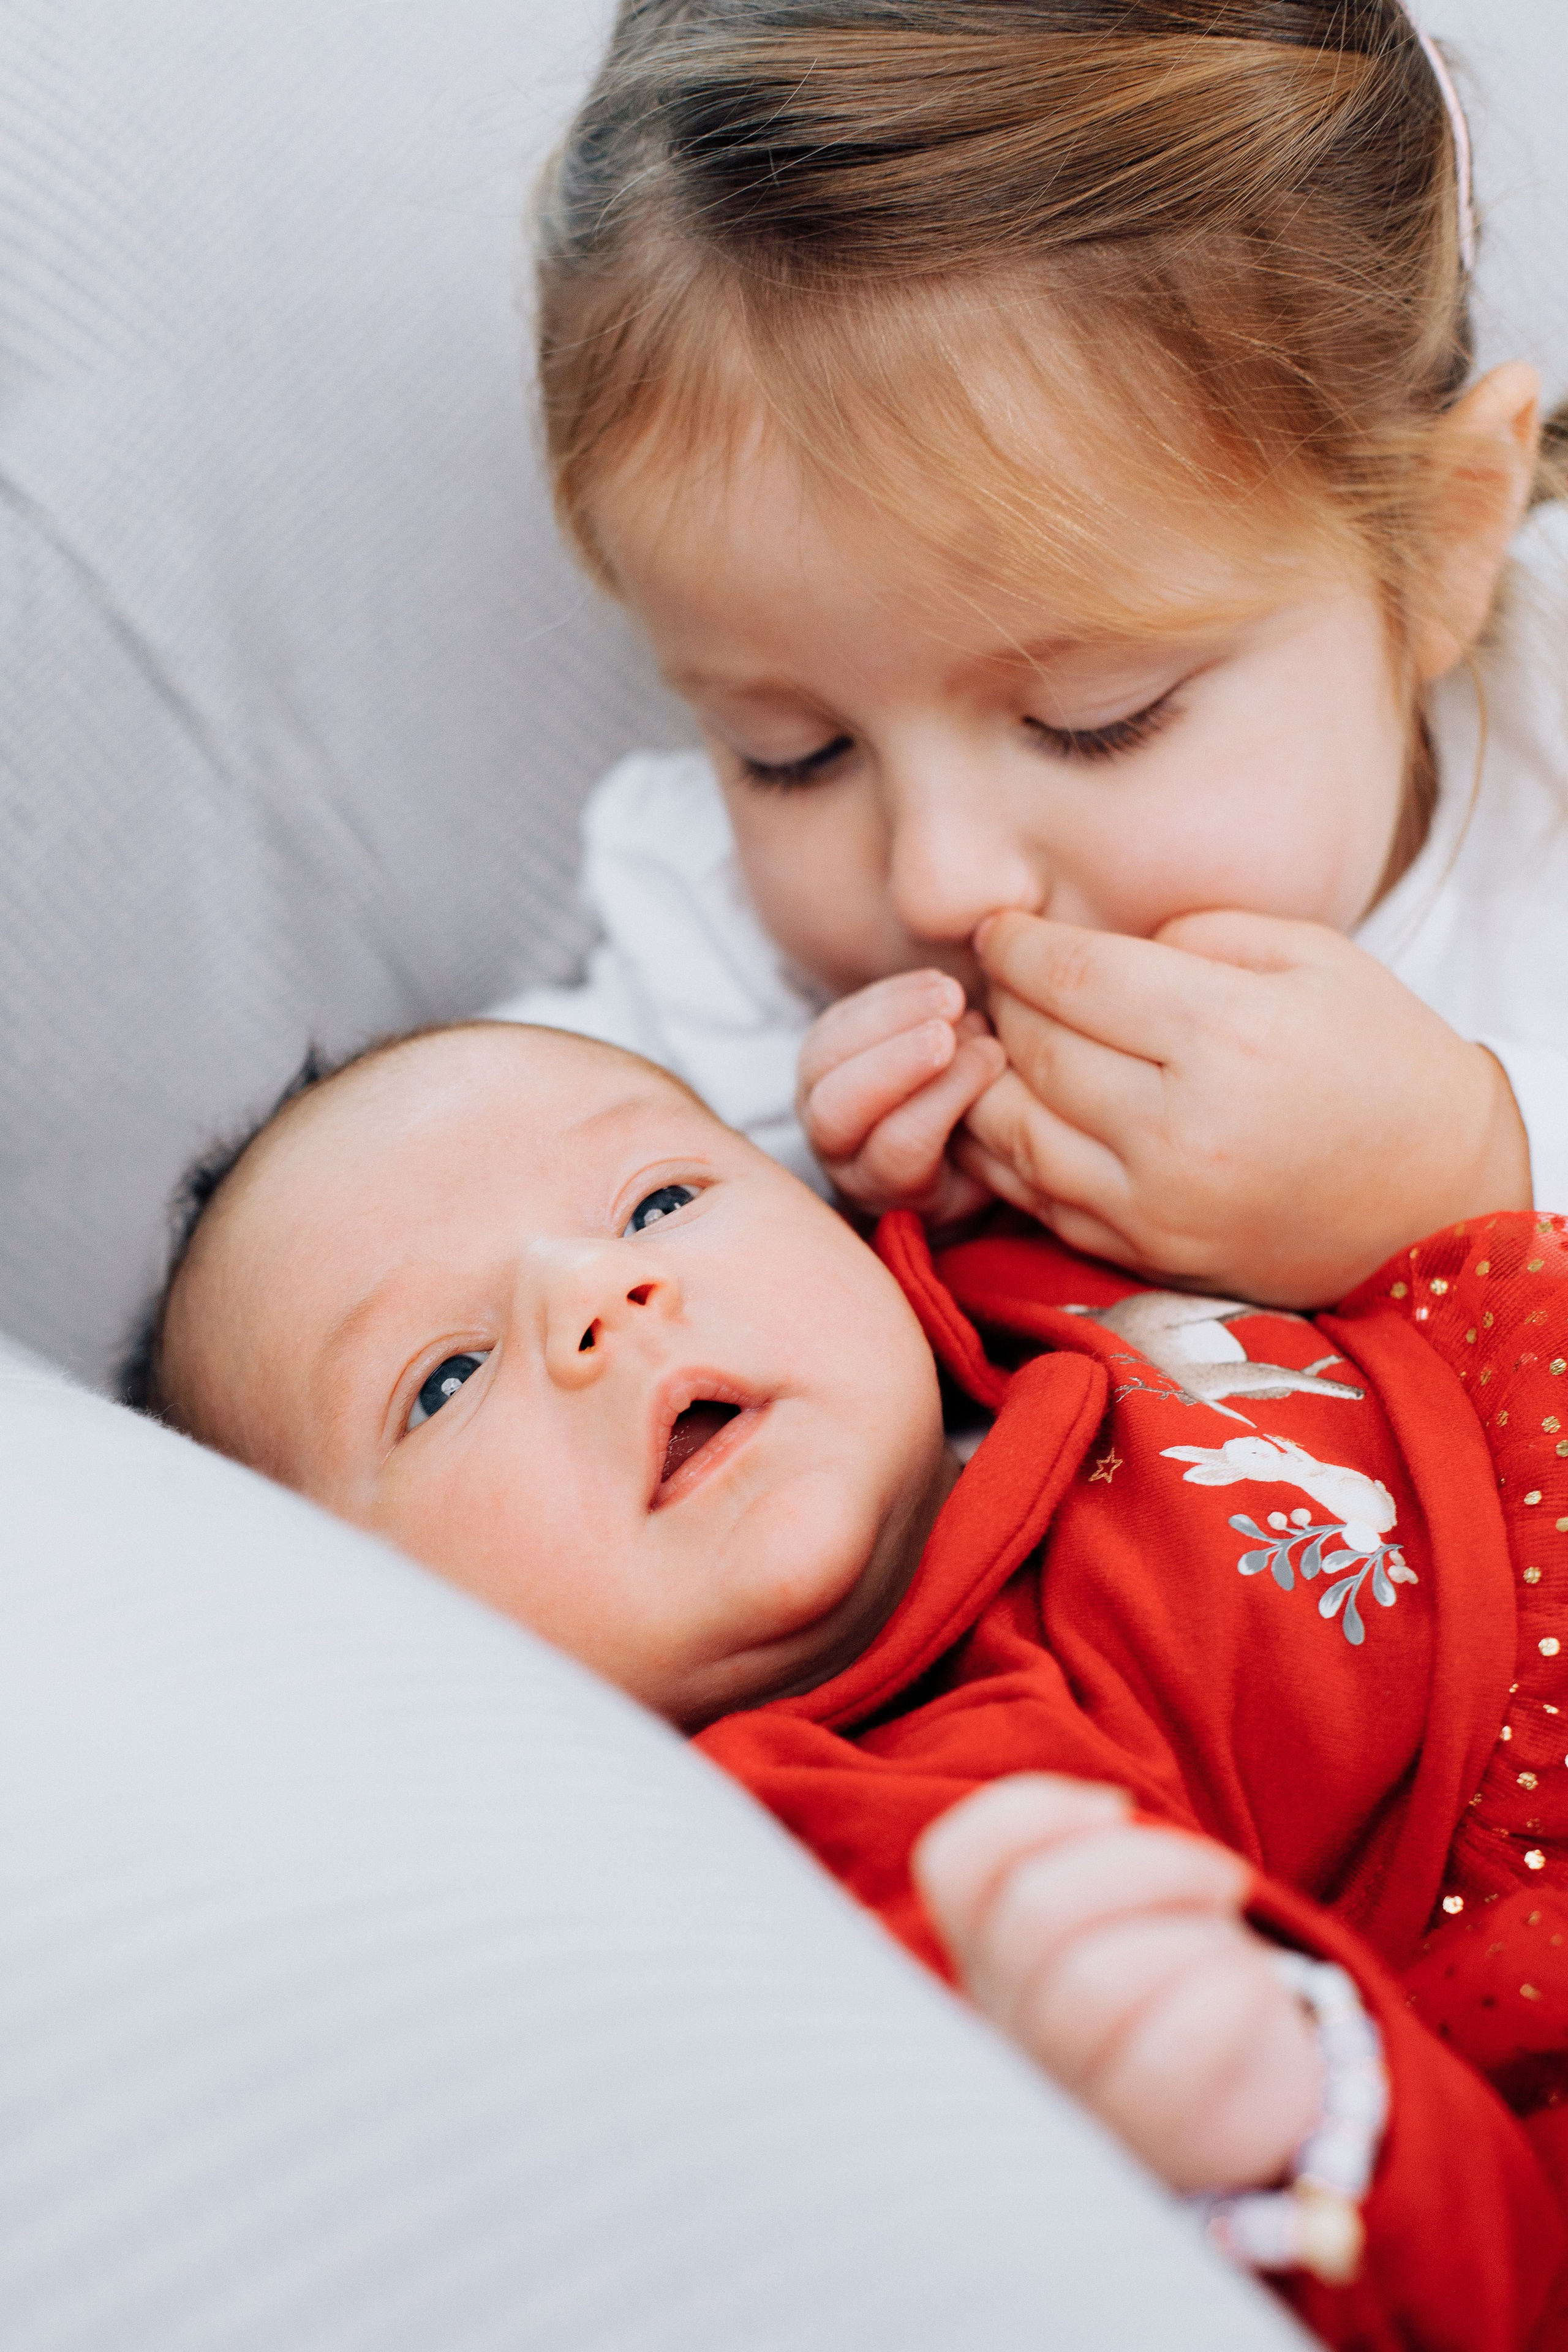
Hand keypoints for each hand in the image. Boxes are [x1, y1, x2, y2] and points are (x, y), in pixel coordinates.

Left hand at [797, 970, 1006, 1224]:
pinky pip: (834, 1021)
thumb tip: (990, 1056)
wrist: (946, 1149)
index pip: (898, 1148)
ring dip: (888, 1017)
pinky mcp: (816, 1057)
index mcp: (887, 1191)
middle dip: (894, 1062)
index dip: (943, 1099)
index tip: (991, 1057)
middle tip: (949, 1029)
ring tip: (949, 993)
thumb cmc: (984, 1161)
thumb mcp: (999, 1167)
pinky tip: (934, 982)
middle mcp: (838, 1155)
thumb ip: (998, 1127)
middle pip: (839, 1109)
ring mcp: (813, 1104)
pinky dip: (884, 996)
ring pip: (824, 1058)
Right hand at [913, 1776, 1322, 2195]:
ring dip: (1196, 1937)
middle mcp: (1009, 2034)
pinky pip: (1165, 2057)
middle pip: (1035, 1914)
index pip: (955, 1867)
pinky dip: (1228, 1996)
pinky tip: (1250, 1989)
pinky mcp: (1147, 2144)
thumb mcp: (1131, 1900)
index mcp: (990, 1960)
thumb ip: (1090, 1857)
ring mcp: (1067, 2099)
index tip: (1113, 1810)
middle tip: (1219, 1875)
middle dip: (1147, 1865)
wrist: (1255, 2089)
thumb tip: (1105, 1817)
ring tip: (1238, 1943)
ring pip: (1094, 1982)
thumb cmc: (1184, 1974)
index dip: (1029, 1814)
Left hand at [955, 909, 1532, 1305]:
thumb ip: (1191, 933)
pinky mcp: (1149, 1255)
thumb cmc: (1379, 1057)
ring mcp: (1158, 1204)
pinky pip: (1039, 1199)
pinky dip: (1008, 1153)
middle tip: (1003, 981)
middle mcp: (1181, 1127)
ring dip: (987, 1082)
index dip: (1015, 945)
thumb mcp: (1309, 955)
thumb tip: (1087, 947)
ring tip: (996, 1046)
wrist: (1438, 1195)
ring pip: (1015, 1132)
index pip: (1071, 975)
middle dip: (1003, 1004)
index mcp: (1226, 1034)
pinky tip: (1017, 1113)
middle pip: (1036, 1048)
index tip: (998, 929)